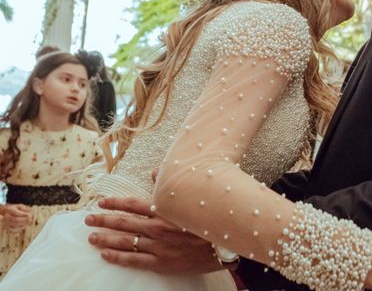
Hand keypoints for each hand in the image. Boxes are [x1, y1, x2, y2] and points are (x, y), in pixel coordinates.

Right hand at [0, 204, 30, 232]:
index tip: (29, 214)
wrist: (7, 214)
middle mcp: (6, 217)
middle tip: (30, 218)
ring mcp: (6, 223)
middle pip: (16, 219)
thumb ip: (24, 208)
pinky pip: (13, 231)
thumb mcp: (20, 206)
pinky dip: (20, 229)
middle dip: (24, 219)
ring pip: (15, 225)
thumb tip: (29, 211)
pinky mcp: (7, 228)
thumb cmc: (16, 209)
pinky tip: (24, 226)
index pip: (16, 212)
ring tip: (28, 221)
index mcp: (9, 210)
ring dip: (23, 224)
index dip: (23, 214)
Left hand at [85, 197, 222, 274]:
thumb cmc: (206, 218)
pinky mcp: (161, 262)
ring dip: (106, 239)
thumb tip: (155, 172)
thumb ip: (169, 184)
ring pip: (125, 242)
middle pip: (123, 223)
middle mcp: (157, 227)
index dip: (114, 203)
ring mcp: (157, 246)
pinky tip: (105, 254)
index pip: (132, 204)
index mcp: (164, 210)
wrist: (222, 245)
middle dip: (103, 220)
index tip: (100, 202)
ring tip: (91, 238)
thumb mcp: (190, 197)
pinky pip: (134, 260)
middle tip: (87, 220)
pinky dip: (117, 257)